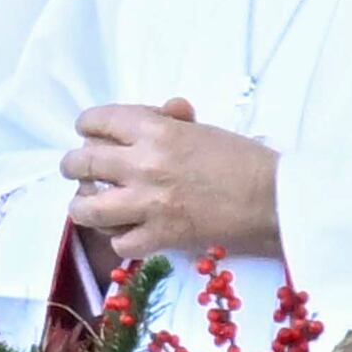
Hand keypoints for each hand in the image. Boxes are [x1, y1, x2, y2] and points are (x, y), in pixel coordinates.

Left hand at [63, 100, 281, 263]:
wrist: (275, 199)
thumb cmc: (245, 161)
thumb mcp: (205, 131)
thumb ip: (174, 121)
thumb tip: (165, 109)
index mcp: (157, 131)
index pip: (97, 120)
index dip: (89, 126)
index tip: (90, 133)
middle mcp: (144, 164)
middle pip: (81, 163)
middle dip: (76, 166)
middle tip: (82, 171)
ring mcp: (147, 203)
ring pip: (85, 207)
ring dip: (84, 205)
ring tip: (91, 205)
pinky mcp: (159, 236)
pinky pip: (117, 242)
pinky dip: (121, 238)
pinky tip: (131, 232)